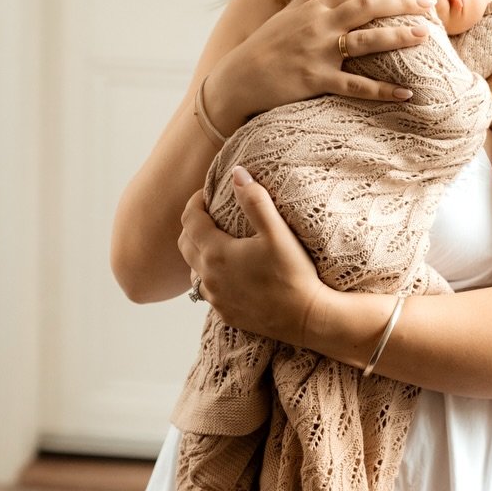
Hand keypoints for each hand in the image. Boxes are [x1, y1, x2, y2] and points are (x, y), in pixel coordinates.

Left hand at [177, 166, 323, 346]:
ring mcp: (215, 298)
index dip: (195, 202)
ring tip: (218, 241)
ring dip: (199, 252)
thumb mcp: (277, 232)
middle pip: (184, 244)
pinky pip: (208, 290)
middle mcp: (208, 277)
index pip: (190, 219)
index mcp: (216, 253)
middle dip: (192, 225)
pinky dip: (210, 276)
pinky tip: (229, 271)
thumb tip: (237, 172)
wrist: (307, 318)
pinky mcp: (225, 313)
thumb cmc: (294, 274)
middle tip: (209, 214)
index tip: (208, 194)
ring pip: (193, 269)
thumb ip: (255, 200)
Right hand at [205, 0, 441, 130]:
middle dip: (402, 1)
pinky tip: (407, 92)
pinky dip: (381, 89)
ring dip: (398, 36)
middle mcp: (320, 24)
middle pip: (368, 5)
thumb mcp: (287, 13)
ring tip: (425, 34)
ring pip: (366, 40)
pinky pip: (355, 86)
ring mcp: (319, 52)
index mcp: (316, 6)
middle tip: (429, 2)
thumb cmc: (265, 45)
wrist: (239, 78)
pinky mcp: (316, 80)